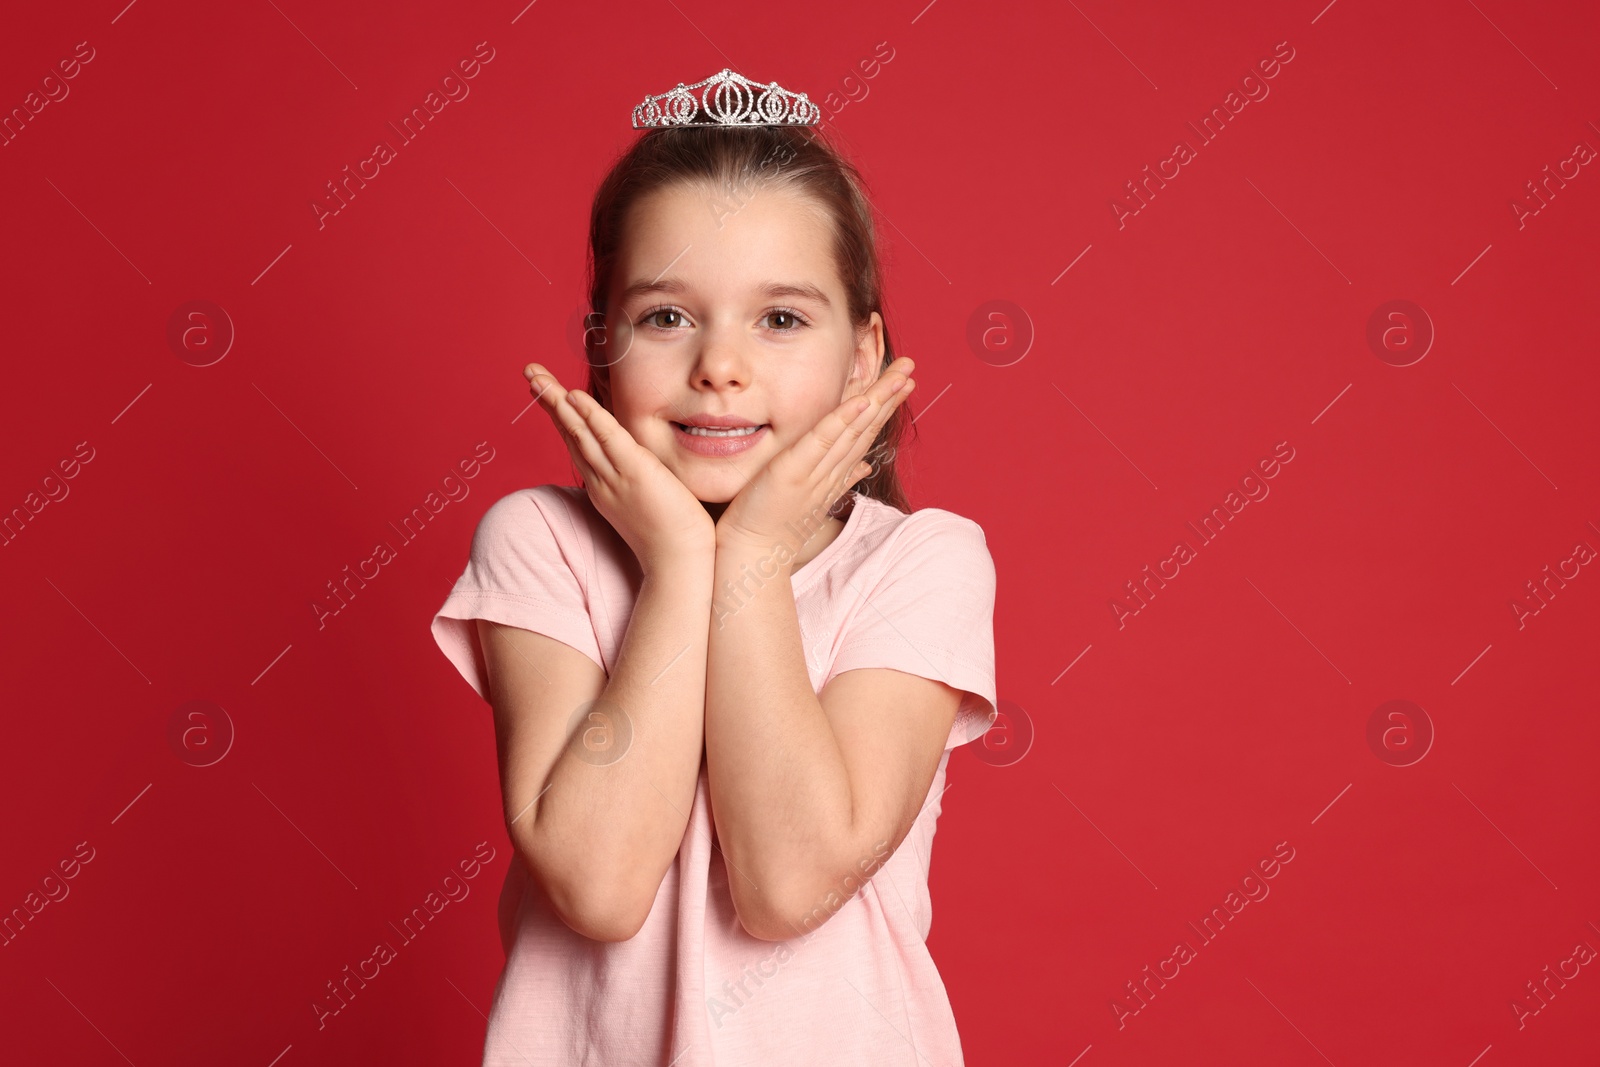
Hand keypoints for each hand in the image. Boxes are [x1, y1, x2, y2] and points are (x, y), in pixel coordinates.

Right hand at [524, 363, 714, 572]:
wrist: (679, 563)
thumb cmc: (669, 537)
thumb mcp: (645, 502)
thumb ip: (637, 479)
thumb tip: (642, 462)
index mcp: (603, 486)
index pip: (576, 442)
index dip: (560, 414)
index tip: (546, 390)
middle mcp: (601, 480)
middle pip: (569, 433)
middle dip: (548, 400)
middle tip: (529, 372)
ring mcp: (615, 477)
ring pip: (579, 433)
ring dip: (558, 402)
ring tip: (538, 377)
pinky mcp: (636, 473)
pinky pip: (609, 439)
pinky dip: (591, 417)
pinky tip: (575, 397)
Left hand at [714, 357, 915, 562]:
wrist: (755, 554)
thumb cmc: (777, 524)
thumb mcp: (811, 495)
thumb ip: (840, 477)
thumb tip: (864, 467)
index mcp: (835, 472)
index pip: (865, 432)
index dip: (886, 406)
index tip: (904, 382)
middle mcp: (832, 470)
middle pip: (866, 426)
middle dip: (889, 395)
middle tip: (910, 367)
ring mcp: (815, 471)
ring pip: (853, 430)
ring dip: (877, 400)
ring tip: (898, 376)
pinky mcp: (794, 471)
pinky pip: (822, 442)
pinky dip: (842, 421)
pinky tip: (861, 401)